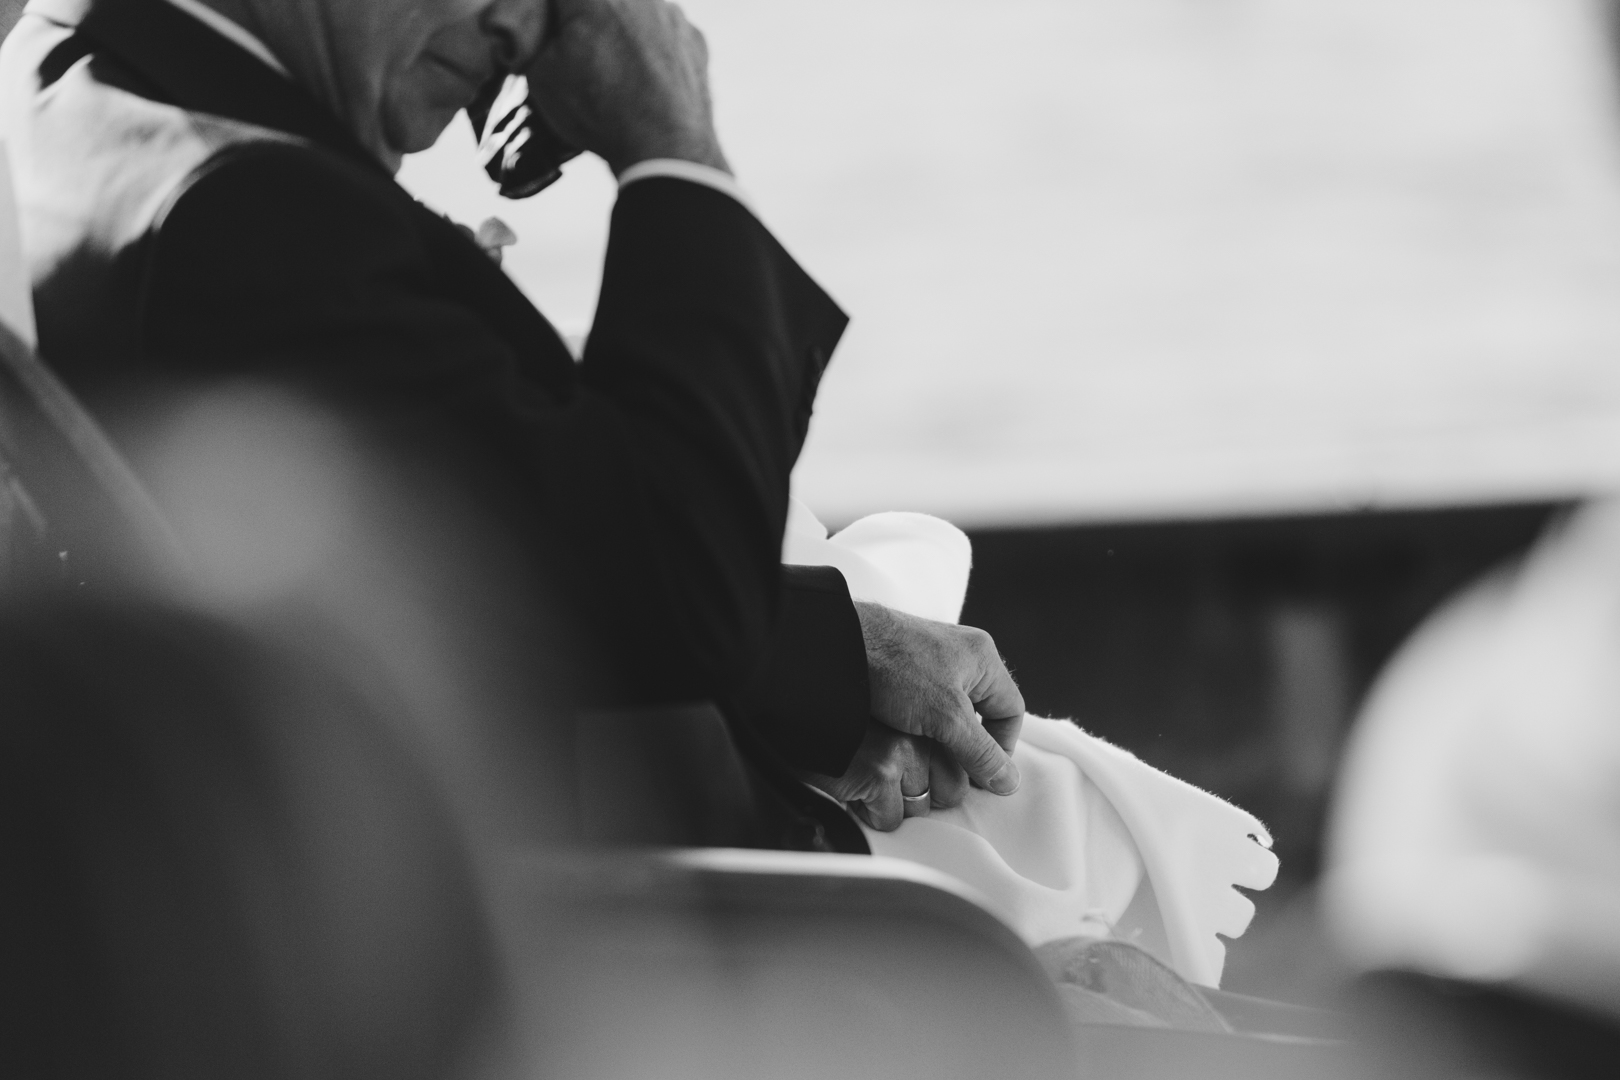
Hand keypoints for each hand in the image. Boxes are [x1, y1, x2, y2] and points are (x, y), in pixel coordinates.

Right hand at [523, 0, 728, 175]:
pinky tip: (645, 84)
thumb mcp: (541, 73)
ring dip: (623, 35)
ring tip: (616, 77)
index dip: (551, 16)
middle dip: (587, 24)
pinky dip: (653, 54)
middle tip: (581, 57)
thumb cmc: (598, 110)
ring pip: (635, 16)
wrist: (665, 149)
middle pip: (600, 3)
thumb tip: (543, 27)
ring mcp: (672, 15)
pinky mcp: (696, 41)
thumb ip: (535, 35)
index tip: (550, 36)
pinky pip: (665, 38)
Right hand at [805, 722, 964, 831]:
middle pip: (951, 791)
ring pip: (920, 809)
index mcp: (927, 717)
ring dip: (892, 805)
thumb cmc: (841, 728)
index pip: (960, 766)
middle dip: (921, 796)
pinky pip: (890, 820)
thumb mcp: (890, 728)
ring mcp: (902, 751)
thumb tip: (948, 787)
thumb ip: (922, 748)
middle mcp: (921, 730)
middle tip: (889, 783)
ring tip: (865, 779)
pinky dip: (868, 815)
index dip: (936, 782)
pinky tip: (851, 788)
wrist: (798, 720)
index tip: (914, 779)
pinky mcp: (880, 772)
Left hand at [856, 601, 1024, 796]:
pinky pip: (925, 708)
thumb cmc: (895, 668)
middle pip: (982, 713)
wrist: (836, 644)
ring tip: (929, 764)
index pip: (1010, 711)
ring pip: (952, 715)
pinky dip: (922, 729)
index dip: (1003, 748)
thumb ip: (980, 751)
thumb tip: (1008, 782)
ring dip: (944, 742)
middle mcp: (961, 655)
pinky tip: (907, 745)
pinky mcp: (903, 670)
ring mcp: (931, 661)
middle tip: (955, 775)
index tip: (985, 776)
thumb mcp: (946, 717)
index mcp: (982, 657)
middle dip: (971, 748)